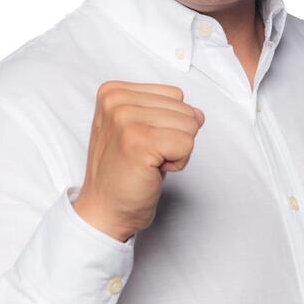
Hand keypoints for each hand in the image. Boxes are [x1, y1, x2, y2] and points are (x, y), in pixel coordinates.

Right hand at [72, 80, 204, 241]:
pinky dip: (178, 163)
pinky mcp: (138, 141)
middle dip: (174, 136)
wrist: (104, 211)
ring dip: (176, 150)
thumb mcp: (140, 129)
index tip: (142, 142)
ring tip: (148, 162)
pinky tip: (153, 171)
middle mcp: (116, 100)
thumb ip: (167, 113)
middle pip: (184, 109)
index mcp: (114, 92)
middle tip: (145, 156)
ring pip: (189, 125)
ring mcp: (125, 119)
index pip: (174, 95)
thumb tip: (199, 114)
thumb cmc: (122, 173)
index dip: (168, 123)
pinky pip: (187, 144)